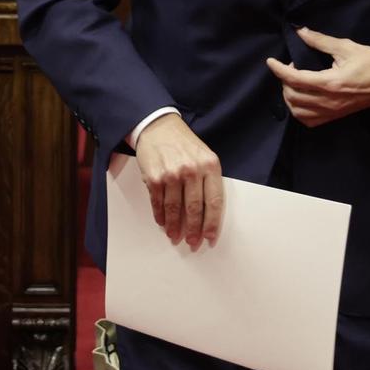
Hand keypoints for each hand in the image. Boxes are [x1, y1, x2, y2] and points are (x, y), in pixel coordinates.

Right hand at [135, 113, 223, 249]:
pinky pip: (158, 203)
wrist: (159, 126)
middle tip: (192, 243)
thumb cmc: (184, 144)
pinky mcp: (154, 177)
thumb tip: (207, 214)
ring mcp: (172, 174)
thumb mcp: (204, 156)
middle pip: (195, 209)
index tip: (210, 238)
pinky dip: (160, 216)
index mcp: (210, 166)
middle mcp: (192, 170)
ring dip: (174, 226)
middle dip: (194, 230)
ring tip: (175, 236)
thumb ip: (208, 181)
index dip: (213, 224)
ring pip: (175, 209)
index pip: (214, 202)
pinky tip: (163, 222)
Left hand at [265, 27, 369, 126]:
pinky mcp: (336, 117)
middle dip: (285, 81)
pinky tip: (303, 98)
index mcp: (330, 83)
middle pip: (292, 97)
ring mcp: (332, 112)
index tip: (270, 61)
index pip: (294, 79)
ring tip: (296, 83)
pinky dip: (300, 111)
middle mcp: (329, 101)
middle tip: (292, 67)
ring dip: (290, 98)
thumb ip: (320, 41)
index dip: (279, 70)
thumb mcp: (346, 47)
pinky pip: (310, 121)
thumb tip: (300, 31)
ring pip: (298, 112)